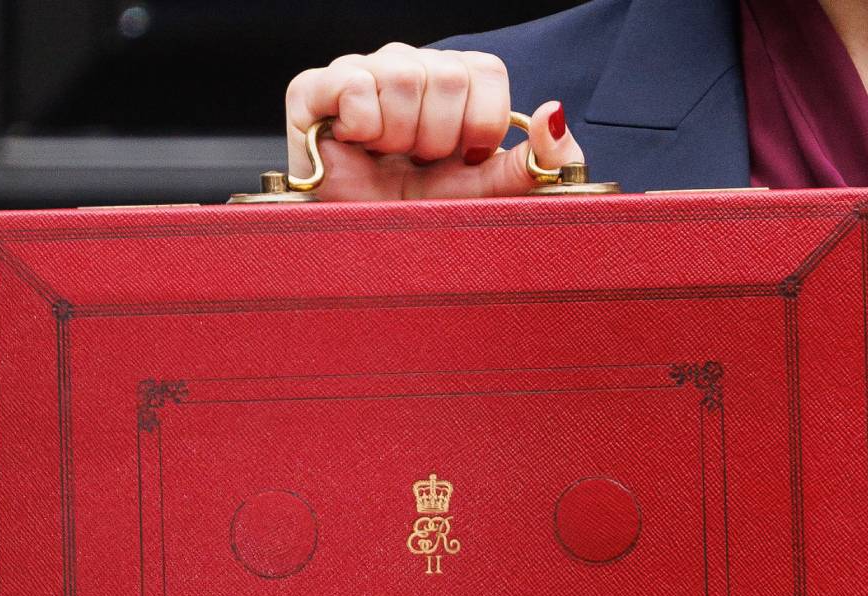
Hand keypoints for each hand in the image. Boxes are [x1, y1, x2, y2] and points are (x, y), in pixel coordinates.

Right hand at [284, 43, 583, 200]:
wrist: (367, 254)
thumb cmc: (427, 219)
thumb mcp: (494, 195)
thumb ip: (537, 161)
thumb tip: (555, 113)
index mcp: (454, 84)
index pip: (486, 69)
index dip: (483, 122)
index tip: (465, 159)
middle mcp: (409, 68)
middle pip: (448, 74)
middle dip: (442, 138)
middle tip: (420, 165)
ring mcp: (361, 73)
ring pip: (404, 76)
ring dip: (402, 136)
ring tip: (389, 159)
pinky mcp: (312, 88)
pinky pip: (354, 82)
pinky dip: (363, 126)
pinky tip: (357, 147)